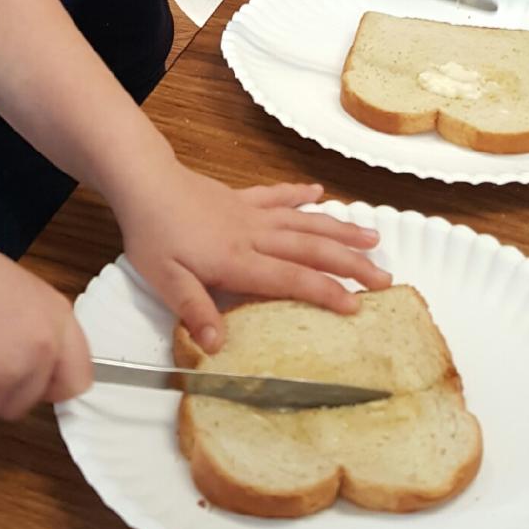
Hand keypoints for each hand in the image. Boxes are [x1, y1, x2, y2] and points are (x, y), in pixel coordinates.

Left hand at [115, 166, 391, 352]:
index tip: (356, 306)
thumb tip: (218, 346)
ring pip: (304, 222)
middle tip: (385, 278)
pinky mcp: (241, 198)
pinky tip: (320, 194)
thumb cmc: (153, 233)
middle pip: (311, 249)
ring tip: (374, 237)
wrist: (144, 182)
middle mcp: (254, 235)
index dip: (326, 291)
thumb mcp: (166, 280)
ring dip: (340, 229)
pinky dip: (300, 195)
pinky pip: (277, 196)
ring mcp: (251, 213)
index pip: (291, 278)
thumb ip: (195, 310)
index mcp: (238, 260)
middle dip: (351, 263)